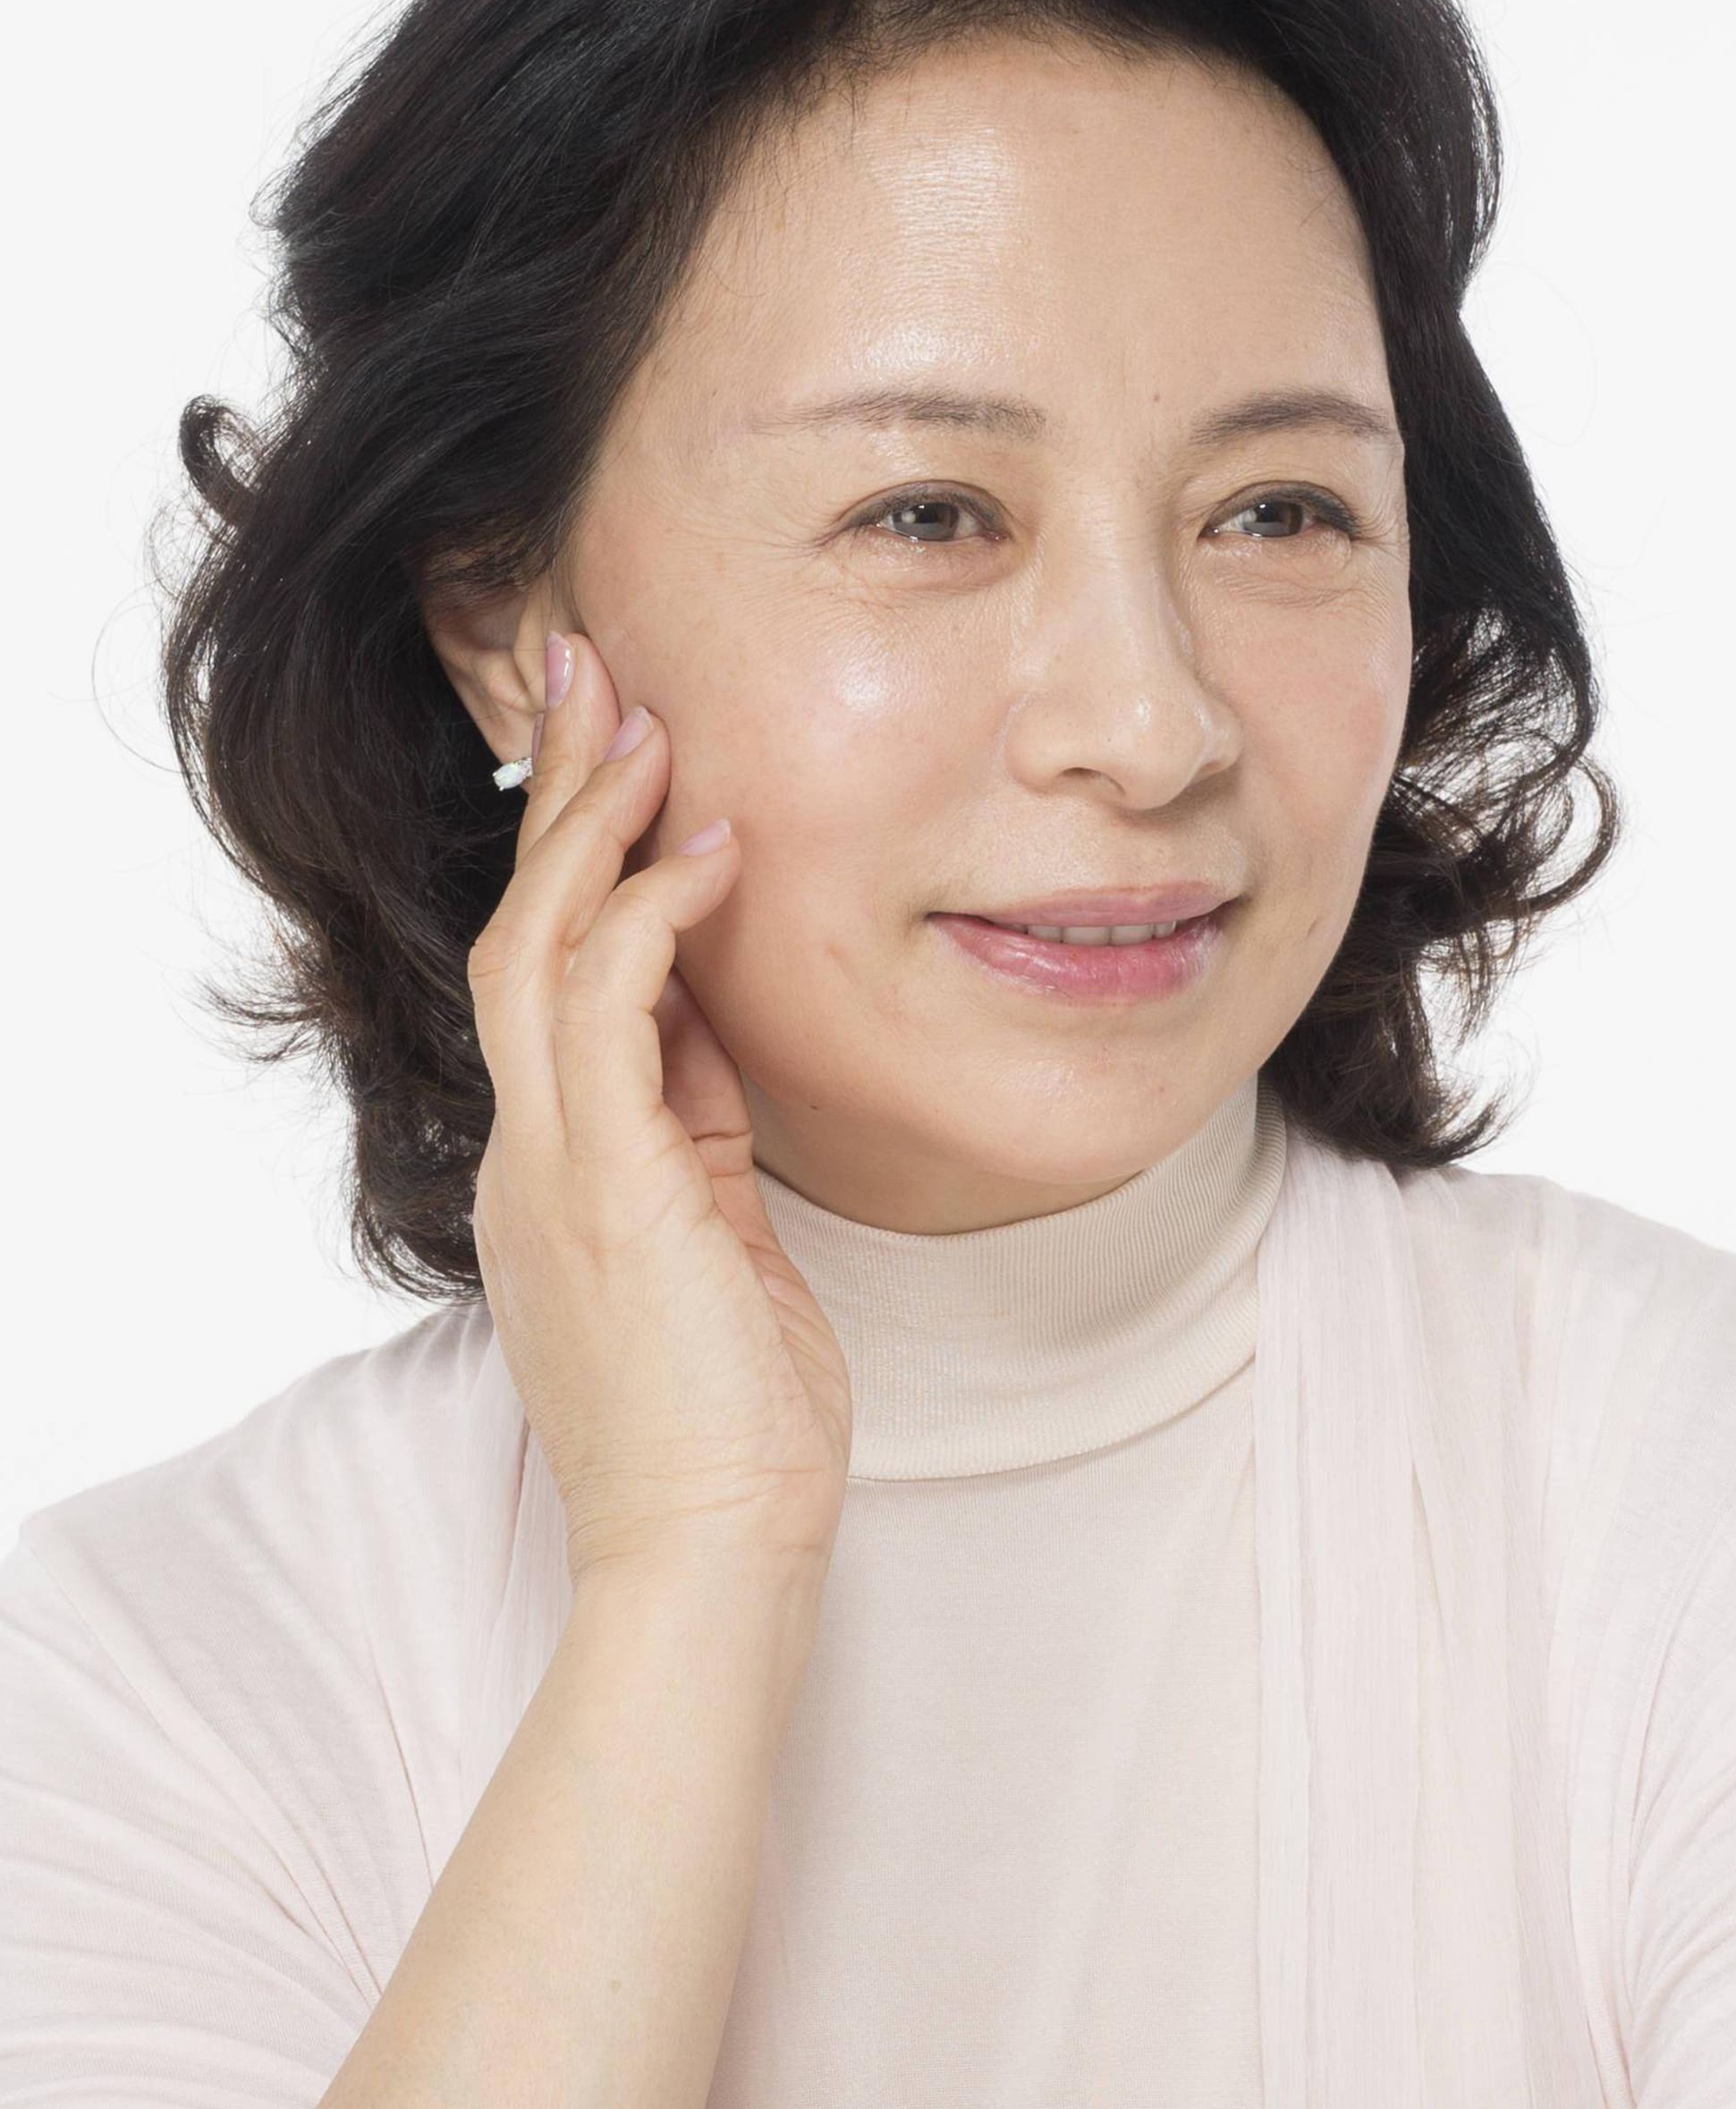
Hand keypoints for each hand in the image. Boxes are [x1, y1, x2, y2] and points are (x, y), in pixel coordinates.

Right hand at [466, 632, 852, 1586]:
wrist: (714, 1559)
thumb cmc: (730, 1420)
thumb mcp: (715, 1236)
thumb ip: (696, 1124)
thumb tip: (710, 1013)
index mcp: (555, 1163)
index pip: (547, 967)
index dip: (574, 847)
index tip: (612, 743)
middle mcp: (533, 1149)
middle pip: (517, 924)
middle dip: (553, 791)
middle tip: (581, 664)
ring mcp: (554, 1166)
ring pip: (538, 945)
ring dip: (589, 822)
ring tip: (636, 716)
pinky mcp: (603, 1186)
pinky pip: (606, 1012)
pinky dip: (654, 915)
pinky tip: (710, 846)